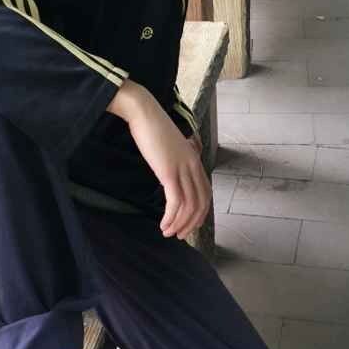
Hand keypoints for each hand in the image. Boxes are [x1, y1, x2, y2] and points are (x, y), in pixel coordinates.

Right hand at [108, 82, 211, 239]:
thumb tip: (171, 174)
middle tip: (179, 235)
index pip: (205, 193)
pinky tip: (163, 225)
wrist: (143, 112)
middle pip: (201, 203)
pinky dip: (171, 217)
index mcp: (195, 160)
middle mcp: (193, 165)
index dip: (199, 213)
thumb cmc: (153, 127)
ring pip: (189, 206)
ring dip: (180, 224)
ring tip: (168, 233)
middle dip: (192, 223)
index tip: (188, 224)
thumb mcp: (170, 146)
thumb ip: (176, 160)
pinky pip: (175, 201)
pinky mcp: (168, 172)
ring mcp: (182, 169)